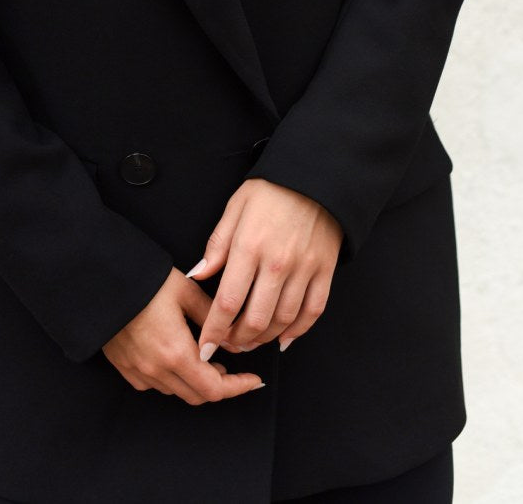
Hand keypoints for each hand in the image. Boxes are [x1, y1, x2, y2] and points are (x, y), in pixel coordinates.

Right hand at [101, 265, 265, 404]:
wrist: (98, 279)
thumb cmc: (144, 279)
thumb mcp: (186, 290)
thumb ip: (214, 317)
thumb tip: (234, 339)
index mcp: (176, 353)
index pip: (215, 389)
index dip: (238, 387)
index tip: (254, 380)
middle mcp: (156, 370)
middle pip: (197, 396)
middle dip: (219, 385)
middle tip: (230, 365)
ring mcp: (138, 371)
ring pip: (177, 391)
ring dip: (195, 381)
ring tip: (205, 358)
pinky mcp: (124, 367)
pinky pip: (154, 384)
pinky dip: (171, 378)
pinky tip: (175, 357)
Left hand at [189, 178, 342, 358]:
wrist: (316, 175)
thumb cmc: (271, 190)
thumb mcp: (236, 207)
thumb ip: (217, 245)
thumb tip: (197, 275)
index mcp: (249, 246)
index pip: (227, 301)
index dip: (213, 331)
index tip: (204, 348)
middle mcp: (277, 263)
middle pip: (255, 320)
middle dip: (237, 341)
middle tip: (227, 345)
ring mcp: (304, 269)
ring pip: (282, 321)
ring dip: (263, 339)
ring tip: (250, 341)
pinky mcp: (325, 271)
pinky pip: (312, 312)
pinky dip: (297, 331)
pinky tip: (283, 338)